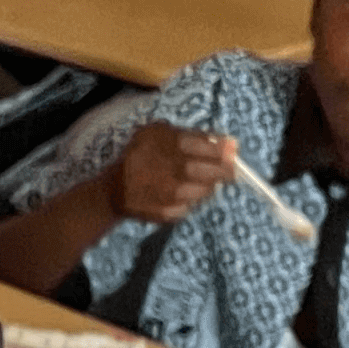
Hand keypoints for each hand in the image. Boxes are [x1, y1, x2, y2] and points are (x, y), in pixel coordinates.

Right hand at [110, 123, 232, 223]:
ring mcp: (166, 194)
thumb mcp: (160, 134)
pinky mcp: (166, 213)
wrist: (116, 188)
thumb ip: (195, 136)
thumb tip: (231, 144)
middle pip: (207, 171)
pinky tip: (185, 191)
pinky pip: (191, 205)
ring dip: (209, 185)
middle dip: (223, 170)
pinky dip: (194, 198)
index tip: (232, 149)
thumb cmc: (142, 156)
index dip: (221, 148)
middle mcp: (165, 169)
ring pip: (204, 191)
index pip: (203, 145)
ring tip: (202, 179)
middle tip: (230, 170)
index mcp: (163, 143)